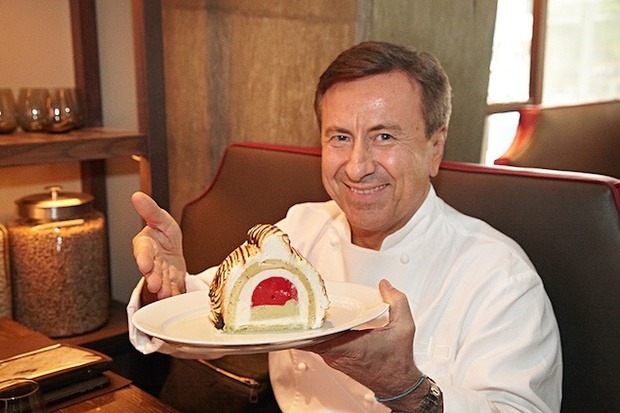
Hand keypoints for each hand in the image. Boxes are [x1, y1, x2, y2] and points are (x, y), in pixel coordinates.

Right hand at [131, 191, 186, 301]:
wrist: (174, 250)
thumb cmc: (164, 234)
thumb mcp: (161, 219)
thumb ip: (150, 210)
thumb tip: (137, 196)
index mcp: (145, 244)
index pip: (142, 252)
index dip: (143, 259)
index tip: (145, 265)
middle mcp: (150, 260)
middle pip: (151, 270)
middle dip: (153, 278)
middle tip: (155, 285)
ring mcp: (160, 272)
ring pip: (160, 281)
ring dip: (162, 288)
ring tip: (165, 292)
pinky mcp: (170, 281)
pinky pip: (172, 287)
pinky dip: (173, 292)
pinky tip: (175, 295)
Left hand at [307, 279, 422, 400]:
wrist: (397, 384)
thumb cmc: (398, 360)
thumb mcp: (404, 327)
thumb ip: (397, 302)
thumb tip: (385, 285)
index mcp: (350, 347)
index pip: (315, 339)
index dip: (304, 326)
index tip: (300, 312)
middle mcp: (338, 355)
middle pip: (309, 336)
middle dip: (305, 320)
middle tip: (302, 303)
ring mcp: (334, 359)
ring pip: (312, 341)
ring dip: (310, 326)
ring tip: (308, 308)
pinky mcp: (334, 360)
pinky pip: (318, 345)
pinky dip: (316, 334)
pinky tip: (318, 322)